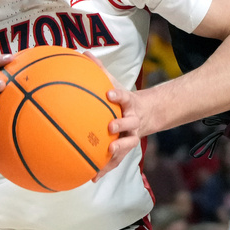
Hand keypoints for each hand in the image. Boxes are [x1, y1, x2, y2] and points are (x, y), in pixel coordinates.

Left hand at [83, 51, 141, 182]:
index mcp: (129, 103)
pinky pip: (117, 160)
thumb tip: (81, 52)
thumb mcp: (114, 83)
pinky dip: (106, 168)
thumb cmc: (123, 98)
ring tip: (107, 154)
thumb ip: (99, 70)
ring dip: (118, 150)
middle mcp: (133, 120)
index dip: (118, 95)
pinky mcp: (126, 148)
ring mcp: (132, 136)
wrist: (148, 114)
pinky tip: (92, 177)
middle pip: (130, 123)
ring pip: (127, 145)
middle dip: (121, 125)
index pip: (125, 97)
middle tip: (110, 127)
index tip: (109, 94)